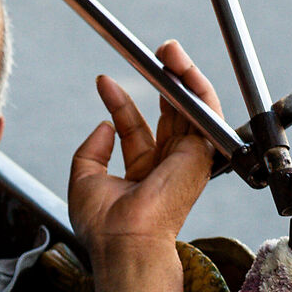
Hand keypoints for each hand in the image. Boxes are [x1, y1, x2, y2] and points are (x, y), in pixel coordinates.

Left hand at [68, 41, 220, 271]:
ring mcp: (186, 160)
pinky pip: (206, 113)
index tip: (104, 83)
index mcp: (144, 176)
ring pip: (191, 109)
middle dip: (161, 81)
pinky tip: (181, 68)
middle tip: (152, 55)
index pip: (136, 130)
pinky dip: (197, 87)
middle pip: (168, 115)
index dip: (121, 104)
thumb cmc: (105, 225)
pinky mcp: (201, 154)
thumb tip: (103, 126)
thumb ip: (91, 152)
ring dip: (182, 76)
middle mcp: (169, 167)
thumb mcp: (85, 179)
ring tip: (168, 51)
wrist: (124, 240)